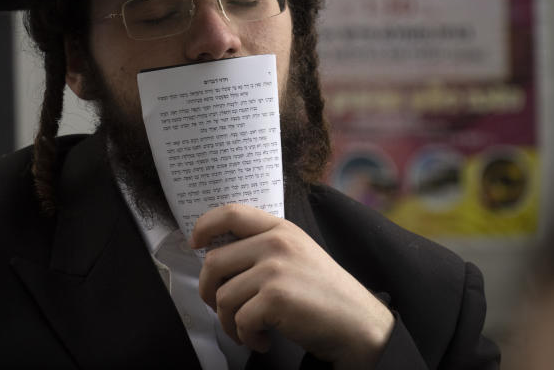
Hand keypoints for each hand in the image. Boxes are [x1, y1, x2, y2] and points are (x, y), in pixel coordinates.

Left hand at [191, 204, 393, 368]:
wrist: (359, 324)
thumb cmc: (325, 294)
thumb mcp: (297, 254)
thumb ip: (264, 247)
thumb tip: (218, 258)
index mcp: (280, 229)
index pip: (231, 213)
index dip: (204, 225)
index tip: (194, 243)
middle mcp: (276, 243)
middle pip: (213, 262)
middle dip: (209, 292)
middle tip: (223, 310)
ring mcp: (275, 269)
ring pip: (222, 297)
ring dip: (230, 323)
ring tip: (250, 331)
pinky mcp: (275, 297)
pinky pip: (239, 320)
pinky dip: (247, 338)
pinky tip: (263, 340)